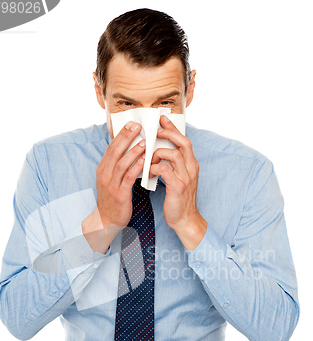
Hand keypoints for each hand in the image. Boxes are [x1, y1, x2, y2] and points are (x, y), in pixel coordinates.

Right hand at [82, 121, 144, 251]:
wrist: (107, 221)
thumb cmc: (113, 200)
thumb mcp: (111, 180)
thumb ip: (117, 166)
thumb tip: (129, 151)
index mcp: (102, 169)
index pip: (111, 147)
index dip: (121, 135)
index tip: (131, 124)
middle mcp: (104, 174)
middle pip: (115, 151)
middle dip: (126, 137)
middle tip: (137, 126)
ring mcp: (111, 184)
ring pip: (121, 163)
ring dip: (133, 152)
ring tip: (144, 143)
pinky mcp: (119, 194)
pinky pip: (128, 178)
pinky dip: (136, 168)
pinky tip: (144, 161)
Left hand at [150, 115, 206, 249]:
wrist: (185, 219)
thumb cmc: (178, 199)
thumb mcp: (179, 178)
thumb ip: (173, 165)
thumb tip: (160, 151)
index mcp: (191, 164)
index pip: (184, 140)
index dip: (174, 129)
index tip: (163, 120)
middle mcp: (191, 168)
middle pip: (183, 143)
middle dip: (168, 134)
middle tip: (155, 132)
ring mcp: (186, 177)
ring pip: (173, 154)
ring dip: (158, 154)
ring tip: (150, 161)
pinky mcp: (178, 186)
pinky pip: (165, 170)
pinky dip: (154, 168)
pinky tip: (149, 173)